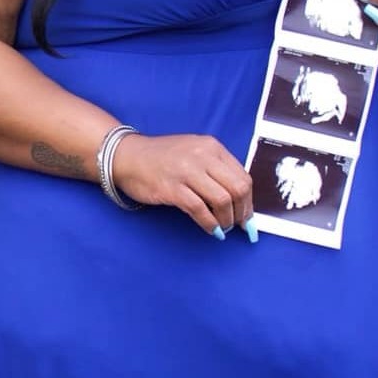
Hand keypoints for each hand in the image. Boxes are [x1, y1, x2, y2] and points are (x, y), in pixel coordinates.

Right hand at [110, 133, 253, 239]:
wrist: (128, 156)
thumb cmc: (162, 157)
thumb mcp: (194, 152)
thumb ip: (216, 169)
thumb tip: (239, 199)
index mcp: (211, 146)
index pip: (243, 176)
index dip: (249, 201)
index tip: (248, 217)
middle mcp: (202, 156)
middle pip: (237, 188)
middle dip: (243, 213)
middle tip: (239, 226)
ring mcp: (187, 171)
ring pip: (222, 200)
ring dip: (227, 220)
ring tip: (223, 228)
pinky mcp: (172, 188)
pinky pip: (200, 210)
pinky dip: (210, 224)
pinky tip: (211, 231)